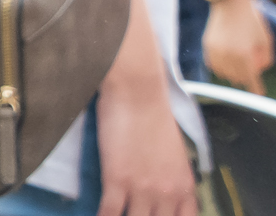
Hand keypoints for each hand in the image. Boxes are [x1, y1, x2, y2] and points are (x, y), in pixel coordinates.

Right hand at [93, 70, 196, 215]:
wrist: (137, 92)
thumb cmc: (154, 115)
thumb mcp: (175, 153)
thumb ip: (173, 178)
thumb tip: (163, 193)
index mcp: (185, 186)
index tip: (153, 215)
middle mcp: (168, 192)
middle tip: (133, 213)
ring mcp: (142, 189)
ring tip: (115, 215)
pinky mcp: (116, 180)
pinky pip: (109, 213)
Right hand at [205, 0, 272, 92]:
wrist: (230, 3)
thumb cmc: (251, 21)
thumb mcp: (266, 40)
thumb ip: (266, 58)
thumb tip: (259, 70)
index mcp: (244, 55)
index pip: (250, 79)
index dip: (255, 88)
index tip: (258, 93)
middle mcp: (228, 55)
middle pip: (237, 78)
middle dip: (245, 78)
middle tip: (250, 71)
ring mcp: (216, 50)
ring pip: (223, 73)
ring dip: (232, 73)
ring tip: (238, 64)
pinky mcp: (207, 45)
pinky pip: (213, 64)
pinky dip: (220, 66)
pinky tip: (227, 60)